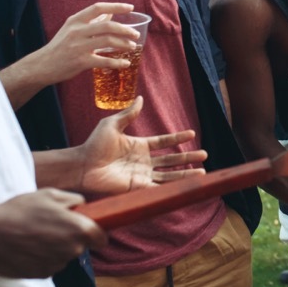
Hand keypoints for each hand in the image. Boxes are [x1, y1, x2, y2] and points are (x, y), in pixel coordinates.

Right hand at [0, 189, 105, 277]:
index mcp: (80, 230)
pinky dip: (42, 259)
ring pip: (64, 256)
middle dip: (71, 239)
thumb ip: (73, 200)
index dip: (94, 233)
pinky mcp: (42, 275)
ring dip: (56, 249)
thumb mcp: (49, 195)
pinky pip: (50, 265)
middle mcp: (73, 250)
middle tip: (51, 227)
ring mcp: (58, 265)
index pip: (101, 239)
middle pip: (81, 247)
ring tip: (34, 236)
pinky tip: (27, 248)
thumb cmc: (19, 211)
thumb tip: (83, 207)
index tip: (85, 229)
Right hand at [35, 2, 140, 83]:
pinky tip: (125, 63)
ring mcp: (79, 46)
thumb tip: (110, 13)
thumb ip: (90, 21)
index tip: (130, 7)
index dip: (116, 6)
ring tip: (132, 46)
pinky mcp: (81, 62)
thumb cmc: (60, 46)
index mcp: (75, 20)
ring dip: (124, 44)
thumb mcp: (71, 29)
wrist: (42, 65)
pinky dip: (117, 62)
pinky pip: (104, 61)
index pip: (98, 8)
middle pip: (107, 25)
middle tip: (135, 34)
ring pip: (108, 41)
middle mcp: (77, 31)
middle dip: (125, 29)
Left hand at [76, 97, 207, 195]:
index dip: (177, 138)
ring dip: (186, 174)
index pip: (163, 142)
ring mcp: (142, 175)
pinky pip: (159, 188)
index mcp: (139, 146)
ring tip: (203, 172)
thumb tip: (140, 98)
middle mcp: (143, 162)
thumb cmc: (94, 145)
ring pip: (170, 175)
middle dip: (188, 158)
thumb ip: (128, 114)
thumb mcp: (112, 125)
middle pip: (171, 160)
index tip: (192, 134)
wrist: (83, 166)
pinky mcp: (138, 188)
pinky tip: (186, 186)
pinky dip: (173, 188)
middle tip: (204, 154)